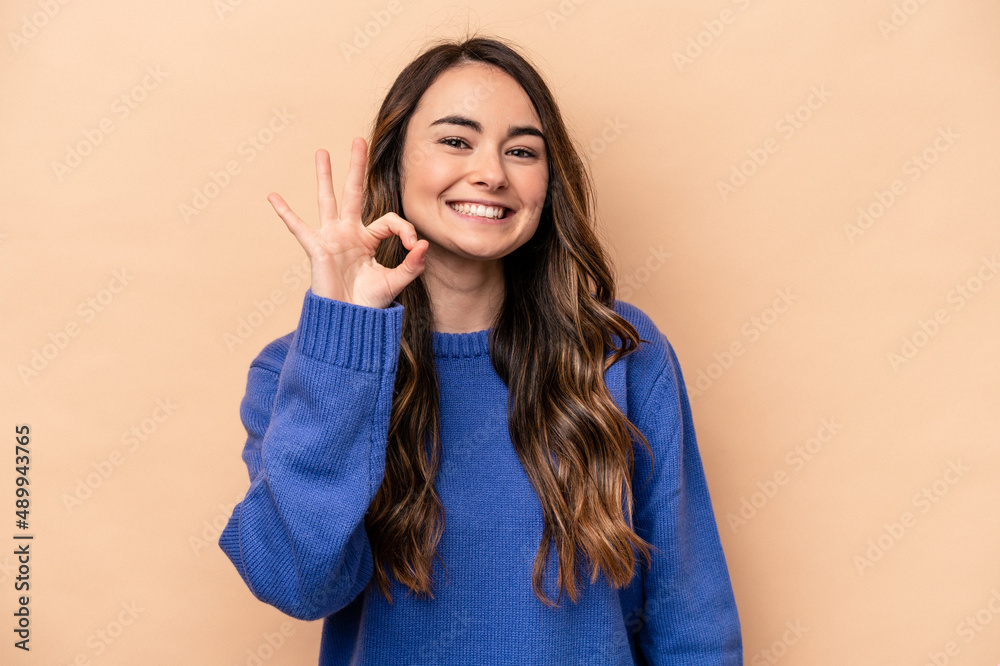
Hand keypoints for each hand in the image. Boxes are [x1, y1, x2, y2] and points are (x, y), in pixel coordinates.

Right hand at [266, 137, 427, 307]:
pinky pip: (299, 227)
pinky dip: (285, 213)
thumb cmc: (370, 304)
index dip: (405, 230)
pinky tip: (273, 196)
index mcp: (369, 239)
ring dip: (325, 175)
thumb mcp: (395, 282)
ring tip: (322, 152)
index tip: (413, 246)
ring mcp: (332, 238)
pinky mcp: (318, 248)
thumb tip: (424, 244)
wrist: (349, 322)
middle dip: (357, 167)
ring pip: (328, 200)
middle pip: (354, 192)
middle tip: (359, 140)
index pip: (391, 220)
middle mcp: (350, 233)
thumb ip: (412, 264)